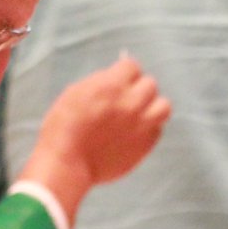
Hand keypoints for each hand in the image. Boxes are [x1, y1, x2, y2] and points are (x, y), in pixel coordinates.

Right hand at [17, 55, 170, 210]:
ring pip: (164, 106)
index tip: (119, 79)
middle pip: (150, 84)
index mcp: (113, 86)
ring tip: (139, 113)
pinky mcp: (144, 145)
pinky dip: (149, 129)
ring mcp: (141, 125)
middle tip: (126, 98)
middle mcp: (132, 103)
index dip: (124, 72)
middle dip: (138, 88)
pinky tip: (134, 132)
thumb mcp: (76, 92)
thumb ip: (101, 82)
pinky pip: (157, 131)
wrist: (67, 162)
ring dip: (152, 106)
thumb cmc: (64, 127)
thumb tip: (116, 77)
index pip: (133, 66)